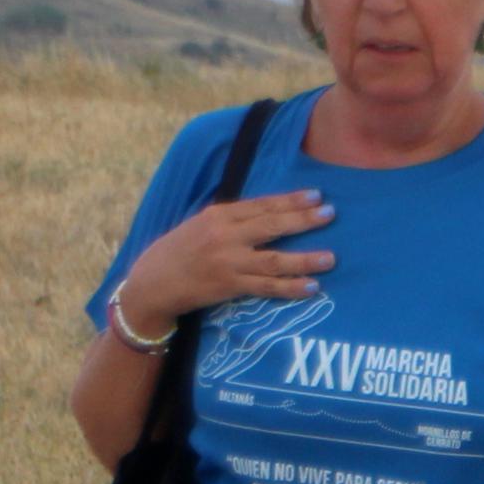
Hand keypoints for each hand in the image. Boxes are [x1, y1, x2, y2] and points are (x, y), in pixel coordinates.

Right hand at [116, 190, 336, 337]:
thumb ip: (231, 220)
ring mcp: (228, 262)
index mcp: (218, 215)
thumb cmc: (179, 252)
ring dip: (305, 259)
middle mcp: (224, 235)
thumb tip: (267, 213)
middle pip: (271, 225)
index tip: (316, 196)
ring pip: (274, 259)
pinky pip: (267, 287)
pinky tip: (312, 286)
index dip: (290, 200)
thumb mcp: (201, 225)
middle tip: (330, 214)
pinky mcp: (229, 286)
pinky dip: (290, 287)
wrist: (153, 283)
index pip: (261, 205)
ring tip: (331, 258)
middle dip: (302, 219)